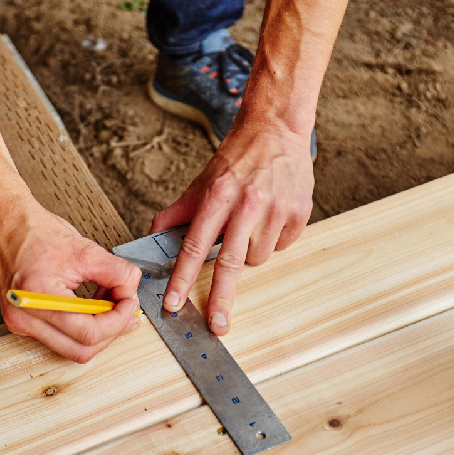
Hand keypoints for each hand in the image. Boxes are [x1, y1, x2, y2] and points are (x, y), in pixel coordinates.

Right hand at [0, 198, 140, 362]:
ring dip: (99, 331)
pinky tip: (91, 305)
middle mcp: (25, 318)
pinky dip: (82, 327)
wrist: (3, 225)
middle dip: (111, 330)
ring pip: (73, 349)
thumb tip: (132, 290)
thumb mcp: (84, 248)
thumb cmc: (34, 232)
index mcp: (37, 298)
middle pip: (82, 350)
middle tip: (126, 306)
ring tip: (109, 302)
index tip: (130, 302)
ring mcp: (21, 324)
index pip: (89, 332)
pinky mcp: (23, 323)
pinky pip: (61, 339)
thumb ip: (116, 272)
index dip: (118, 320)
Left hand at [151, 120, 313, 335]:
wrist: (277, 129)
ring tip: (251, 224)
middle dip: (222, 298)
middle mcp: (247, 203)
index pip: (195, 244)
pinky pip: (283, 246)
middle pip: (230, 263)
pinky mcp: (299, 211)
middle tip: (218, 325)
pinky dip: (274, 240)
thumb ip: (178, 211)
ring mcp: (276, 208)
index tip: (174, 303)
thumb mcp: (203, 181)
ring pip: (258, 257)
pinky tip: (272, 217)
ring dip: (250, 252)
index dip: (182, 277)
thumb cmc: (238, 158)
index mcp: (218, 195)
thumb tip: (153, 235)